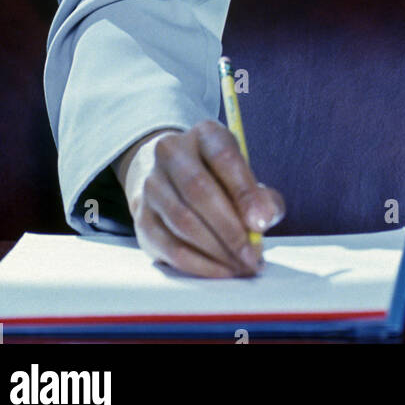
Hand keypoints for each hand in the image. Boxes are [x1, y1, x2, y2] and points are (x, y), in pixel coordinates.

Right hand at [114, 123, 285, 277]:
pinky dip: (198, 264)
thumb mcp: (244, 177)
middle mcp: (171, 151)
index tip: (261, 223)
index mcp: (205, 134)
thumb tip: (263, 220)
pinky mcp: (141, 216)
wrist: (171, 177)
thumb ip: (262, 197)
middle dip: (230, 230)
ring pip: (183, 221)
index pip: (224, 157)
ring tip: (240, 266)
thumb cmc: (219, 180)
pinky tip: (219, 270)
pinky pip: (169, 246)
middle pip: (199, 190)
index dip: (245, 192)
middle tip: (252, 256)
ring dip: (216, 251)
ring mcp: (151, 183)